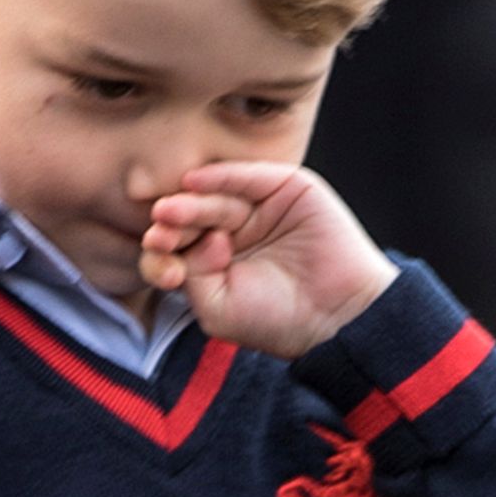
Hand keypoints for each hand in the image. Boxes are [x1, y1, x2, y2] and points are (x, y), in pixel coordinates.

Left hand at [139, 162, 397, 358]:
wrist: (336, 316)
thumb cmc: (276, 320)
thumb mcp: (217, 307)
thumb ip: (192, 274)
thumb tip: (199, 236)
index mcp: (214, 260)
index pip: (176, 247)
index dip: (162, 252)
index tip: (160, 262)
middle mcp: (233, 230)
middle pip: (191, 219)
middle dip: (173, 225)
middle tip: (159, 230)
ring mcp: (258, 208)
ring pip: (215, 197)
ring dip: (190, 204)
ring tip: (169, 212)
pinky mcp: (285, 188)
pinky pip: (246, 176)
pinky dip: (219, 177)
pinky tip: (193, 182)